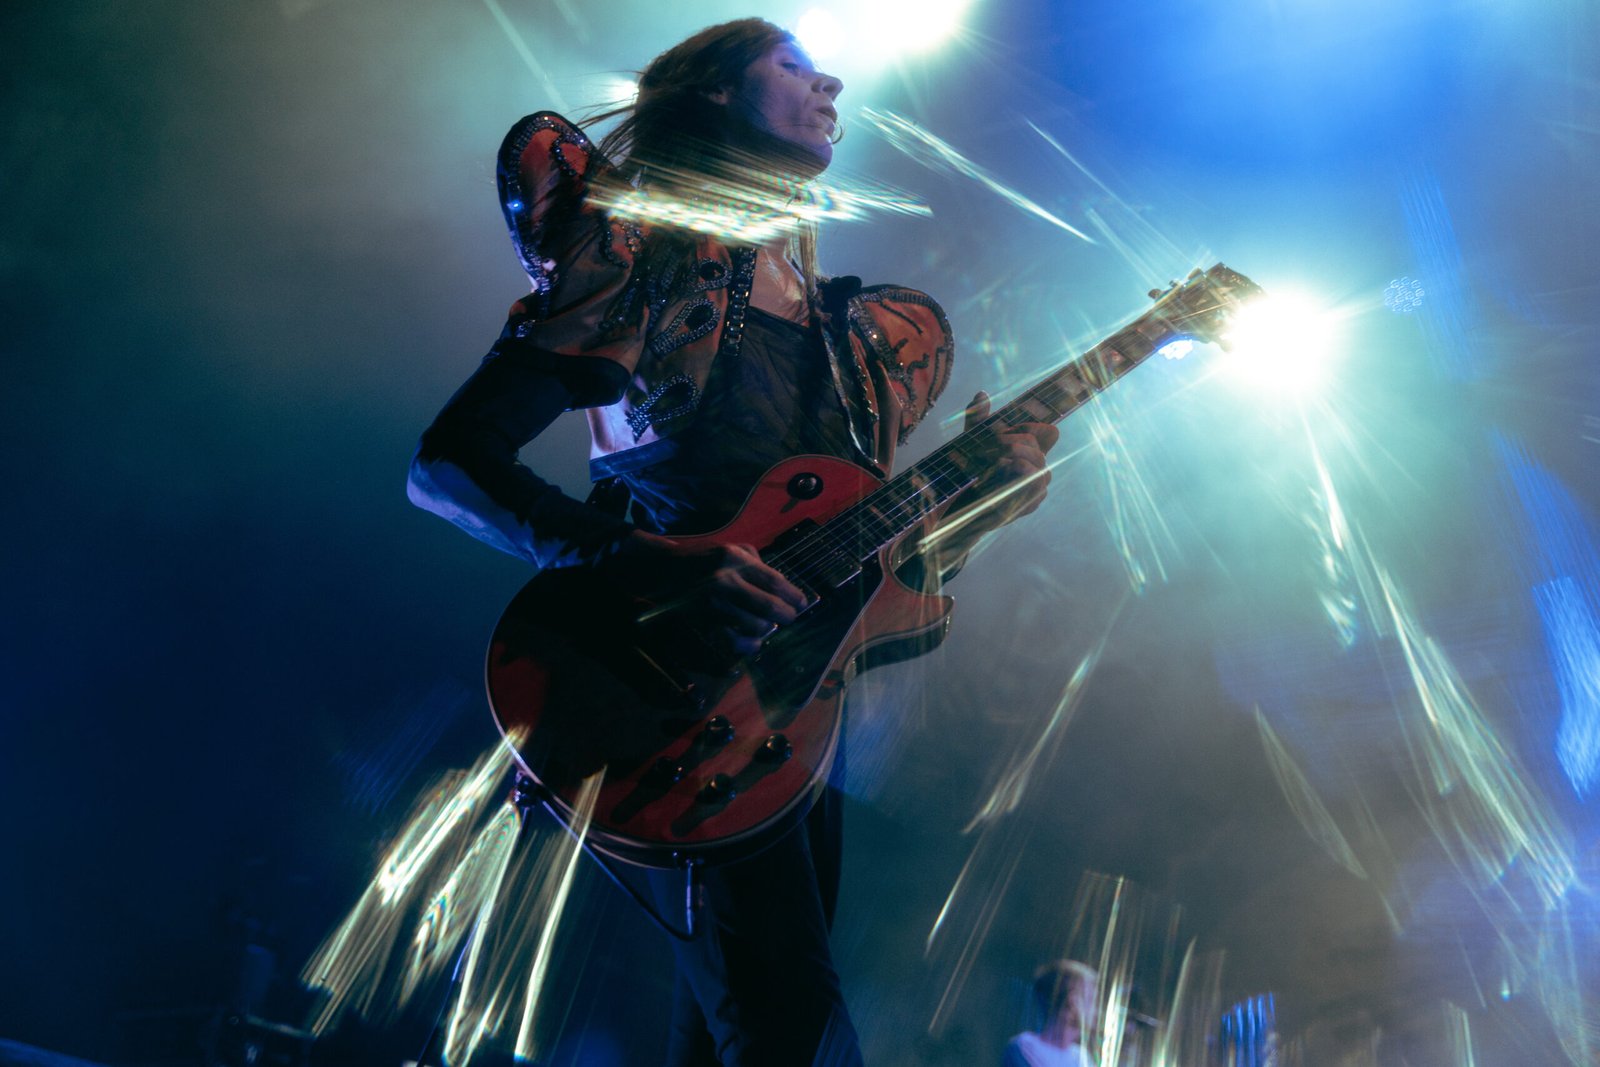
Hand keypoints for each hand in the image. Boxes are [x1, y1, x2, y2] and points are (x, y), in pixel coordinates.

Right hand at [602, 531, 810, 655]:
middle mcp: (724, 581)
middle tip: (790, 618)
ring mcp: (712, 605)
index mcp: (733, 559)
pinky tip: (753, 641)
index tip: (802, 603)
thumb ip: (756, 563)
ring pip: (755, 627)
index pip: (774, 581)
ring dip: (767, 630)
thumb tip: (783, 586)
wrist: (661, 570)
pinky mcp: (702, 623)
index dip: (794, 595)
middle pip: (769, 607)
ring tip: (768, 626)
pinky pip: (734, 642)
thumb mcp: (729, 549)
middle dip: (786, 616)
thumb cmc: (700, 559)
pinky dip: (749, 645)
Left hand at [946, 389, 1059, 535]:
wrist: (959, 509)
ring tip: (993, 459)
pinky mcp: (1032, 502)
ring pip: (1038, 459)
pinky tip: (1001, 469)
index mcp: (1029, 452)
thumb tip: (982, 394)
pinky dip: (1017, 469)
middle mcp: (1037, 468)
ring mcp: (1037, 486)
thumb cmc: (968, 477)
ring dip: (1014, 452)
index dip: (1031, 424)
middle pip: (1037, 441)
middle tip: (988, 446)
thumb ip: (977, 420)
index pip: (1048, 432)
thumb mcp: (969, 443)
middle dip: (1011, 438)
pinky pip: (1034, 479)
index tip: (1004, 428)